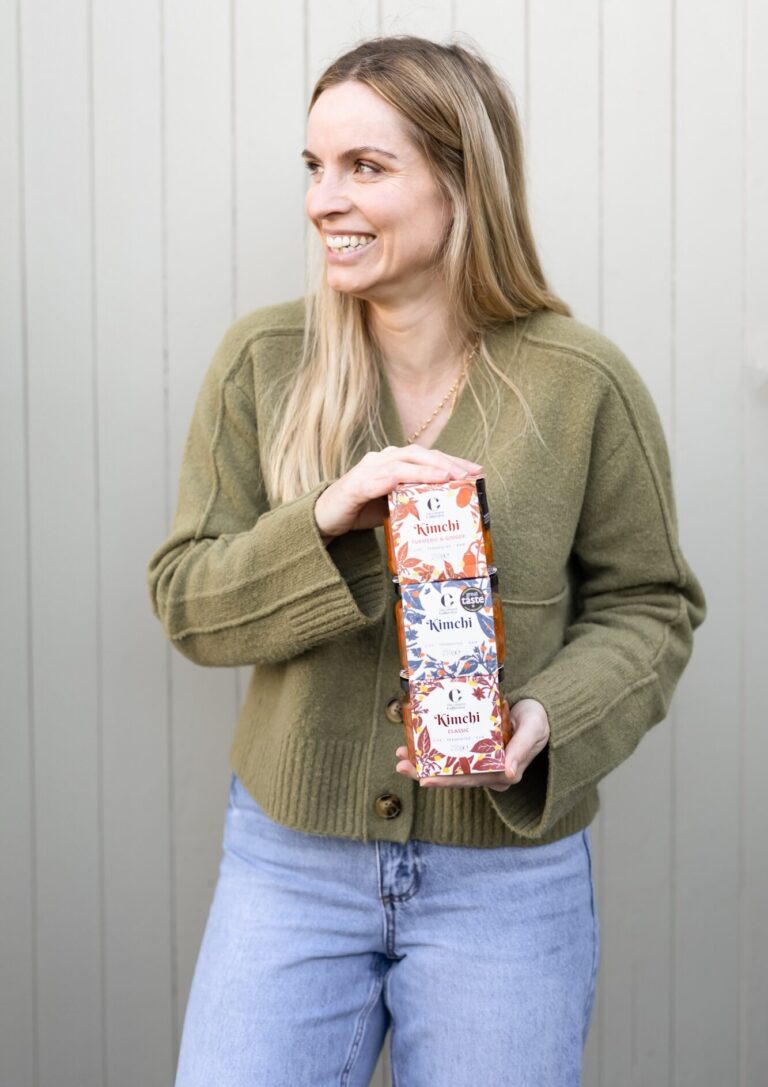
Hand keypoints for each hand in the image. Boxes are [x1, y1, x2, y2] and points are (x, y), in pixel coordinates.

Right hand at [314, 444, 482, 539]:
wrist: (322, 521)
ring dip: (434, 467)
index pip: (425, 457)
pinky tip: (428, 482)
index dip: (451, 461)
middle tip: (471, 473)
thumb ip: (412, 501)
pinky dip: (411, 477)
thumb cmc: (358, 512)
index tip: (475, 470)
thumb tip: (443, 508)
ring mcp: (369, 469)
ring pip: (407, 461)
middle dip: (448, 462)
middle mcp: (381, 460)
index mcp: (390, 463)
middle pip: (420, 454)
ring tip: (455, 476)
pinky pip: (389, 477)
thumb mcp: (391, 507)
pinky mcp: (359, 484)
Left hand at [395, 697, 549, 790]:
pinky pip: (453, 754)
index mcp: (504, 774)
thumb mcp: (533, 731)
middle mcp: (490, 773)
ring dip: (425, 762)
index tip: (424, 779)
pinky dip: (435, 750)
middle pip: (453, 776)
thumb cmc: (538, 721)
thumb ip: (521, 750)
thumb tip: (510, 773)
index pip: (470, 780)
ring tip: (402, 755)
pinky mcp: (477, 751)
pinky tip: (416, 744)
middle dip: (425, 772)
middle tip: (401, 765)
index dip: (446, 780)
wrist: (542, 712)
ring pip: (449, 767)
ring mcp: (482, 763)